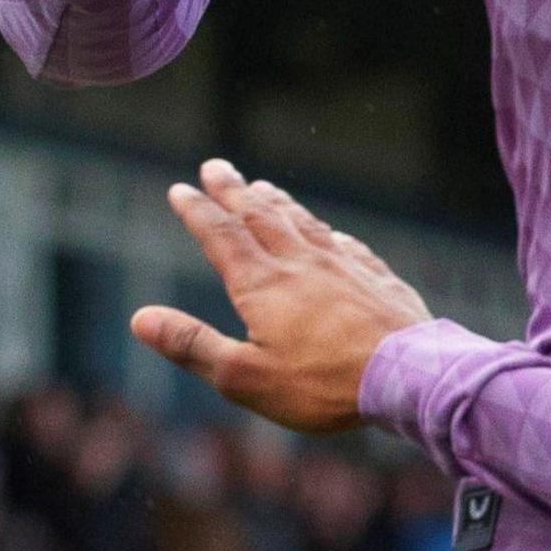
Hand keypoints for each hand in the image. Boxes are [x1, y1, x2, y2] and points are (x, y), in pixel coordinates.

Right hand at [131, 159, 431, 432]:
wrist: (410, 375)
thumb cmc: (323, 384)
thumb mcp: (244, 377)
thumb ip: (192, 345)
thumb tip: (140, 319)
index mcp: (263, 284)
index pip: (221, 236)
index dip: (198, 212)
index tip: (180, 189)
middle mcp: (302, 264)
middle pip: (261, 217)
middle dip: (234, 191)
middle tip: (216, 166)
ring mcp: (345, 267)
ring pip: (305, 225)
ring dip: (280, 204)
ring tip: (264, 188)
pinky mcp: (379, 280)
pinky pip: (348, 247)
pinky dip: (329, 234)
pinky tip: (332, 234)